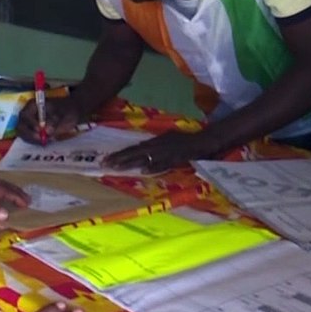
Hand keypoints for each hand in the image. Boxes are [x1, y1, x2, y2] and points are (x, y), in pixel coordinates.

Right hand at [17, 96, 81, 144]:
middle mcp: (28, 115)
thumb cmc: (66, 109)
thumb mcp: (62, 112)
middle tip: (41, 139)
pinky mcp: (33, 133)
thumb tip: (47, 130)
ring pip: (23, 134)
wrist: (72, 113)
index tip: (40, 129)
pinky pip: (29, 139)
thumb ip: (54, 120)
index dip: (30, 123)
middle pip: (21, 126)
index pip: (25, 115)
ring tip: (47, 140)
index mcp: (33, 105)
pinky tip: (47, 141)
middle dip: (29, 134)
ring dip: (33, 139)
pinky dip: (36, 142)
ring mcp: (29, 124)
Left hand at [103, 131, 222, 173]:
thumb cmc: (186, 141)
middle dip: (120, 159)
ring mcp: (167, 151)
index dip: (120, 155)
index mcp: (156, 141)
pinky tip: (144, 170)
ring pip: (145, 157)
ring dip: (131, 163)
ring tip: (116, 168)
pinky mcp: (177, 157)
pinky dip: (154, 166)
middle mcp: (158, 145)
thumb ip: (155, 148)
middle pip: (136, 152)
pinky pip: (163, 163)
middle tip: (105, 164)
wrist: (205, 141)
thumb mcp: (167, 141)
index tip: (106, 160)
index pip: (134, 149)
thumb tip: (142, 159)